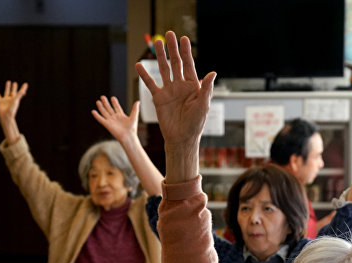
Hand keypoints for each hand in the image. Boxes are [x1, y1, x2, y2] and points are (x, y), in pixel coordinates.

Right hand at [0, 80, 27, 135]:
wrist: (5, 116)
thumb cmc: (11, 110)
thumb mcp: (15, 101)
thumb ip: (19, 95)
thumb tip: (23, 91)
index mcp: (16, 99)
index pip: (20, 92)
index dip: (23, 88)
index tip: (26, 84)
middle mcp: (11, 99)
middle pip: (13, 92)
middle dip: (14, 88)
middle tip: (15, 83)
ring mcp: (6, 100)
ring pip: (6, 92)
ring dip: (7, 87)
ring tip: (8, 82)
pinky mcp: (1, 102)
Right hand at [92, 96, 138, 143]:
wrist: (128, 136)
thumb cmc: (132, 129)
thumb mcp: (134, 117)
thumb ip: (135, 109)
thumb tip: (138, 101)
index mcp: (121, 116)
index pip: (117, 107)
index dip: (114, 103)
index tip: (112, 98)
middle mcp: (115, 118)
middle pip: (109, 109)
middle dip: (106, 103)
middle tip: (102, 97)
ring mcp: (110, 121)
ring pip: (104, 112)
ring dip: (101, 107)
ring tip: (98, 101)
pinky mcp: (107, 125)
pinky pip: (101, 119)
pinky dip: (97, 116)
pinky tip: (93, 111)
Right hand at [135, 32, 214, 149]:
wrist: (181, 138)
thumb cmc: (195, 124)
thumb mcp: (203, 105)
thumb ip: (206, 88)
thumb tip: (212, 73)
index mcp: (193, 86)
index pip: (189, 64)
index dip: (186, 52)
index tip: (184, 39)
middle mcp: (180, 86)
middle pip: (176, 63)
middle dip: (173, 49)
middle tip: (169, 34)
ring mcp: (169, 91)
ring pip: (163, 70)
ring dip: (160, 57)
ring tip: (157, 44)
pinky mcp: (159, 98)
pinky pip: (150, 84)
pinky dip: (144, 75)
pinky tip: (138, 66)